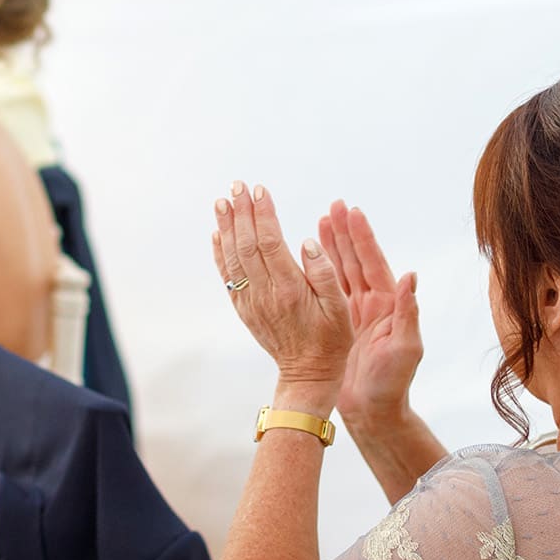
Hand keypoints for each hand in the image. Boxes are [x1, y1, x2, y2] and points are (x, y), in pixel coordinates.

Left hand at [212, 182, 349, 412]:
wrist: (308, 373)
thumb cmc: (331, 339)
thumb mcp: (340, 308)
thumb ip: (324, 273)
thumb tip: (306, 242)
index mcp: (290, 289)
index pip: (270, 242)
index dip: (263, 214)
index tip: (260, 191)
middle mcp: (265, 294)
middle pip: (247, 245)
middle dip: (241, 212)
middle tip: (237, 186)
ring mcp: (251, 302)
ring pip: (233, 258)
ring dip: (227, 227)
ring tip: (222, 201)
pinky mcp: (244, 309)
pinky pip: (228, 277)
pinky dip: (220, 253)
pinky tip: (218, 234)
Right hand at [321, 202, 422, 428]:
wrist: (373, 412)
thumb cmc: (392, 385)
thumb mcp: (405, 348)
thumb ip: (408, 312)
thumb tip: (412, 275)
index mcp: (389, 306)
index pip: (374, 263)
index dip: (363, 237)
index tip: (352, 212)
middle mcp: (372, 304)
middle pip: (356, 260)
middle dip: (345, 233)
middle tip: (334, 206)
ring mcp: (354, 313)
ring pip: (340, 271)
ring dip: (332, 246)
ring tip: (321, 220)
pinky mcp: (339, 324)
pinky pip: (327, 290)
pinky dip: (320, 270)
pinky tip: (309, 256)